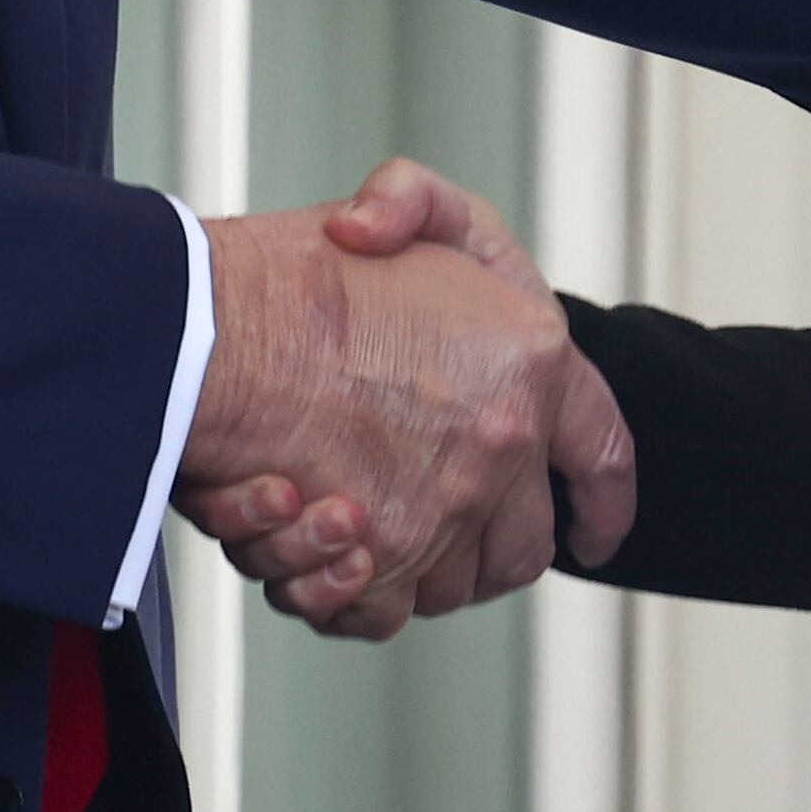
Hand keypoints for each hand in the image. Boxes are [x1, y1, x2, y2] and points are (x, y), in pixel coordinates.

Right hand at [172, 157, 634, 641]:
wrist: (206, 328)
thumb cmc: (290, 270)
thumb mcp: (394, 200)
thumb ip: (418, 205)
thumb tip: (384, 233)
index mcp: (533, 356)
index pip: (604, 452)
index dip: (603, 501)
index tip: (593, 529)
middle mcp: (505, 443)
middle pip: (521, 544)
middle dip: (482, 544)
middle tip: (432, 522)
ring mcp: (447, 507)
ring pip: (447, 584)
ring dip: (404, 567)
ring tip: (344, 517)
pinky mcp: (380, 558)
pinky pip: (380, 611)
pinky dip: (346, 595)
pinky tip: (316, 548)